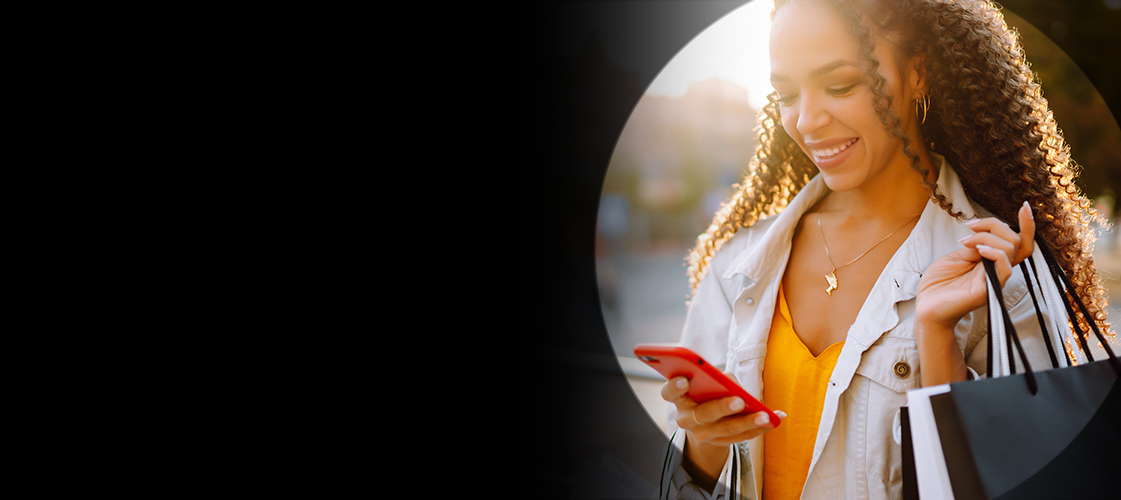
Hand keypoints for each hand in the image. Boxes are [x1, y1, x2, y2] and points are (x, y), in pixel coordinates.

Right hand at [661, 374, 780, 445]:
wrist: (704, 422)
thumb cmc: (706, 392)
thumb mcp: (707, 382)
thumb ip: (716, 379)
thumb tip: (731, 384)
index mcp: (679, 399)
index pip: (669, 393)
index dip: (675, 387)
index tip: (685, 380)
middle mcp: (686, 419)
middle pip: (703, 414)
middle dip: (722, 407)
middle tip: (739, 400)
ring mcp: (702, 434)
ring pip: (725, 430)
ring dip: (747, 422)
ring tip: (766, 415)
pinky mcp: (720, 443)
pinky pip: (741, 438)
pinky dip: (760, 429)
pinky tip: (776, 418)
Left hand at [916, 201, 1035, 328]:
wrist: (925, 307)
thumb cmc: (939, 283)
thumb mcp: (957, 256)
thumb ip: (975, 245)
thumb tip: (987, 236)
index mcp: (992, 262)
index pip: (1019, 243)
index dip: (1027, 225)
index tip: (1024, 206)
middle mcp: (998, 271)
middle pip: (1016, 241)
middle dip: (995, 225)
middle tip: (971, 226)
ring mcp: (995, 281)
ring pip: (1010, 250)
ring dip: (987, 237)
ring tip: (965, 241)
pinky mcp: (988, 291)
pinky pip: (1004, 268)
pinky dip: (994, 253)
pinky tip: (977, 250)